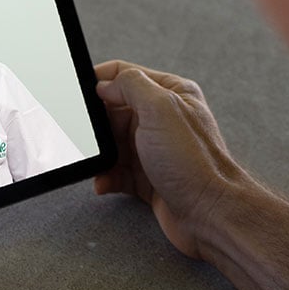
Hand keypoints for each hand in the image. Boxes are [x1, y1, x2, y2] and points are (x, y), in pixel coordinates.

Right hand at [94, 60, 253, 259]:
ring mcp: (155, 149)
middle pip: (114, 111)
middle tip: (85, 134)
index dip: (100, 79)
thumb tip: (105, 83)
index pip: (127, 75)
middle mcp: (163, 119)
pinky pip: (117, 171)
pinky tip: (104, 180)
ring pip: (113, 144)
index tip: (78, 90)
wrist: (210, 214)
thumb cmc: (194, 163)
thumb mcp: (160, 109)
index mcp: (170, 94)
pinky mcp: (148, 177)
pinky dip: (106, 176)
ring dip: (100, 154)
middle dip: (97, 124)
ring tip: (96, 161)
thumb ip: (130, 85)